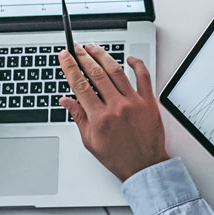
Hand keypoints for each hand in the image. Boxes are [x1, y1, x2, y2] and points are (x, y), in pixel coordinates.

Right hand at [58, 44, 169, 180]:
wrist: (145, 166)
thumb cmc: (118, 157)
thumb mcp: (90, 140)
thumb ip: (78, 117)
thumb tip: (66, 101)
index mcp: (99, 117)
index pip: (80, 85)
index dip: (70, 67)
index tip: (64, 56)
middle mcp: (116, 107)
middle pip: (96, 73)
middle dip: (83, 57)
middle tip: (76, 48)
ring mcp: (134, 102)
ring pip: (116, 71)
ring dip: (103, 56)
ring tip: (94, 48)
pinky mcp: (148, 101)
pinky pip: (143, 76)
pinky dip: (137, 64)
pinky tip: (129, 58)